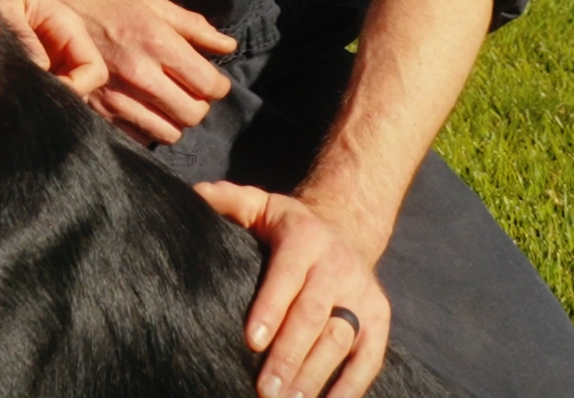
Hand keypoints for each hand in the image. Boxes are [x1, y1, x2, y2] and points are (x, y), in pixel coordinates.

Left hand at [0, 0, 107, 94]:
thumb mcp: (5, 7)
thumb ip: (24, 40)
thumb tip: (41, 73)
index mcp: (68, 27)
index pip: (94, 70)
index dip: (76, 88)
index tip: (46, 95)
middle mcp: (68, 43)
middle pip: (83, 85)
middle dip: (61, 97)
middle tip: (30, 98)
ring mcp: (55, 54)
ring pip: (66, 88)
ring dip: (47, 96)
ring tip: (20, 93)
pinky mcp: (40, 62)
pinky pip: (48, 84)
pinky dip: (36, 92)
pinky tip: (16, 89)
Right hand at [25, 0, 236, 144]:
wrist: (46, 16)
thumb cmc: (100, 3)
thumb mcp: (147, 2)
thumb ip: (191, 25)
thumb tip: (228, 45)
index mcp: (156, 41)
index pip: (209, 85)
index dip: (217, 85)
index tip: (209, 80)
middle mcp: (139, 74)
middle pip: (194, 114)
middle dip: (197, 104)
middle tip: (187, 90)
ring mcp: (117, 98)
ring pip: (169, 133)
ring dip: (173, 120)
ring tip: (164, 102)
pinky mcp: (99, 113)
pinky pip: (140, 138)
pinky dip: (146, 129)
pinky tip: (140, 108)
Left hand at [195, 182, 388, 397]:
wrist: (346, 226)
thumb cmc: (287, 225)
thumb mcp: (260, 204)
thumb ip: (228, 199)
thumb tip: (194, 195)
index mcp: (304, 237)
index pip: (286, 276)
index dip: (270, 309)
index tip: (250, 341)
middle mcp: (337, 265)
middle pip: (312, 316)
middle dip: (288, 356)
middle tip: (265, 390)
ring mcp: (362, 293)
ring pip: (339, 340)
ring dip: (314, 376)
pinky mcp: (379, 317)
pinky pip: (369, 357)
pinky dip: (352, 387)